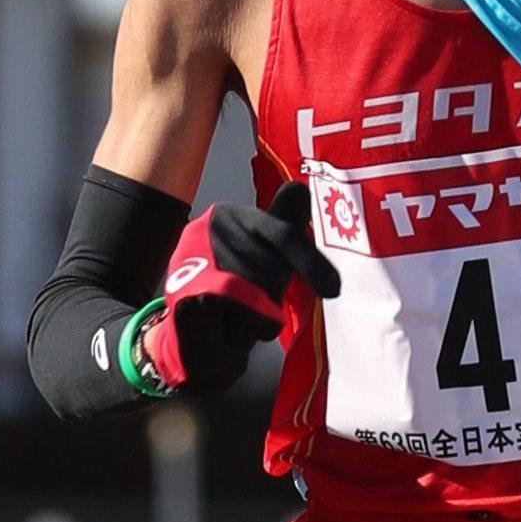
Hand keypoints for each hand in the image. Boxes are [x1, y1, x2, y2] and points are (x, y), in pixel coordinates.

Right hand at [146, 182, 340, 392]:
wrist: (190, 334)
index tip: (334, 289)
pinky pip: (235, 311)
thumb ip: (284, 225)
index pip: (283, 234)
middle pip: (270, 268)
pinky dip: (241, 328)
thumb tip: (301, 188)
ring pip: (255, 292)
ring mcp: (193, 256)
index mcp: (232, 215)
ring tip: (242, 319)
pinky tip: (229, 329)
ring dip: (259, 316)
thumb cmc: (237, 290)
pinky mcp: (186, 289)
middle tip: (259, 307)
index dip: (311, 263)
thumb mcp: (265, 254)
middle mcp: (210, 228)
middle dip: (273, 295)